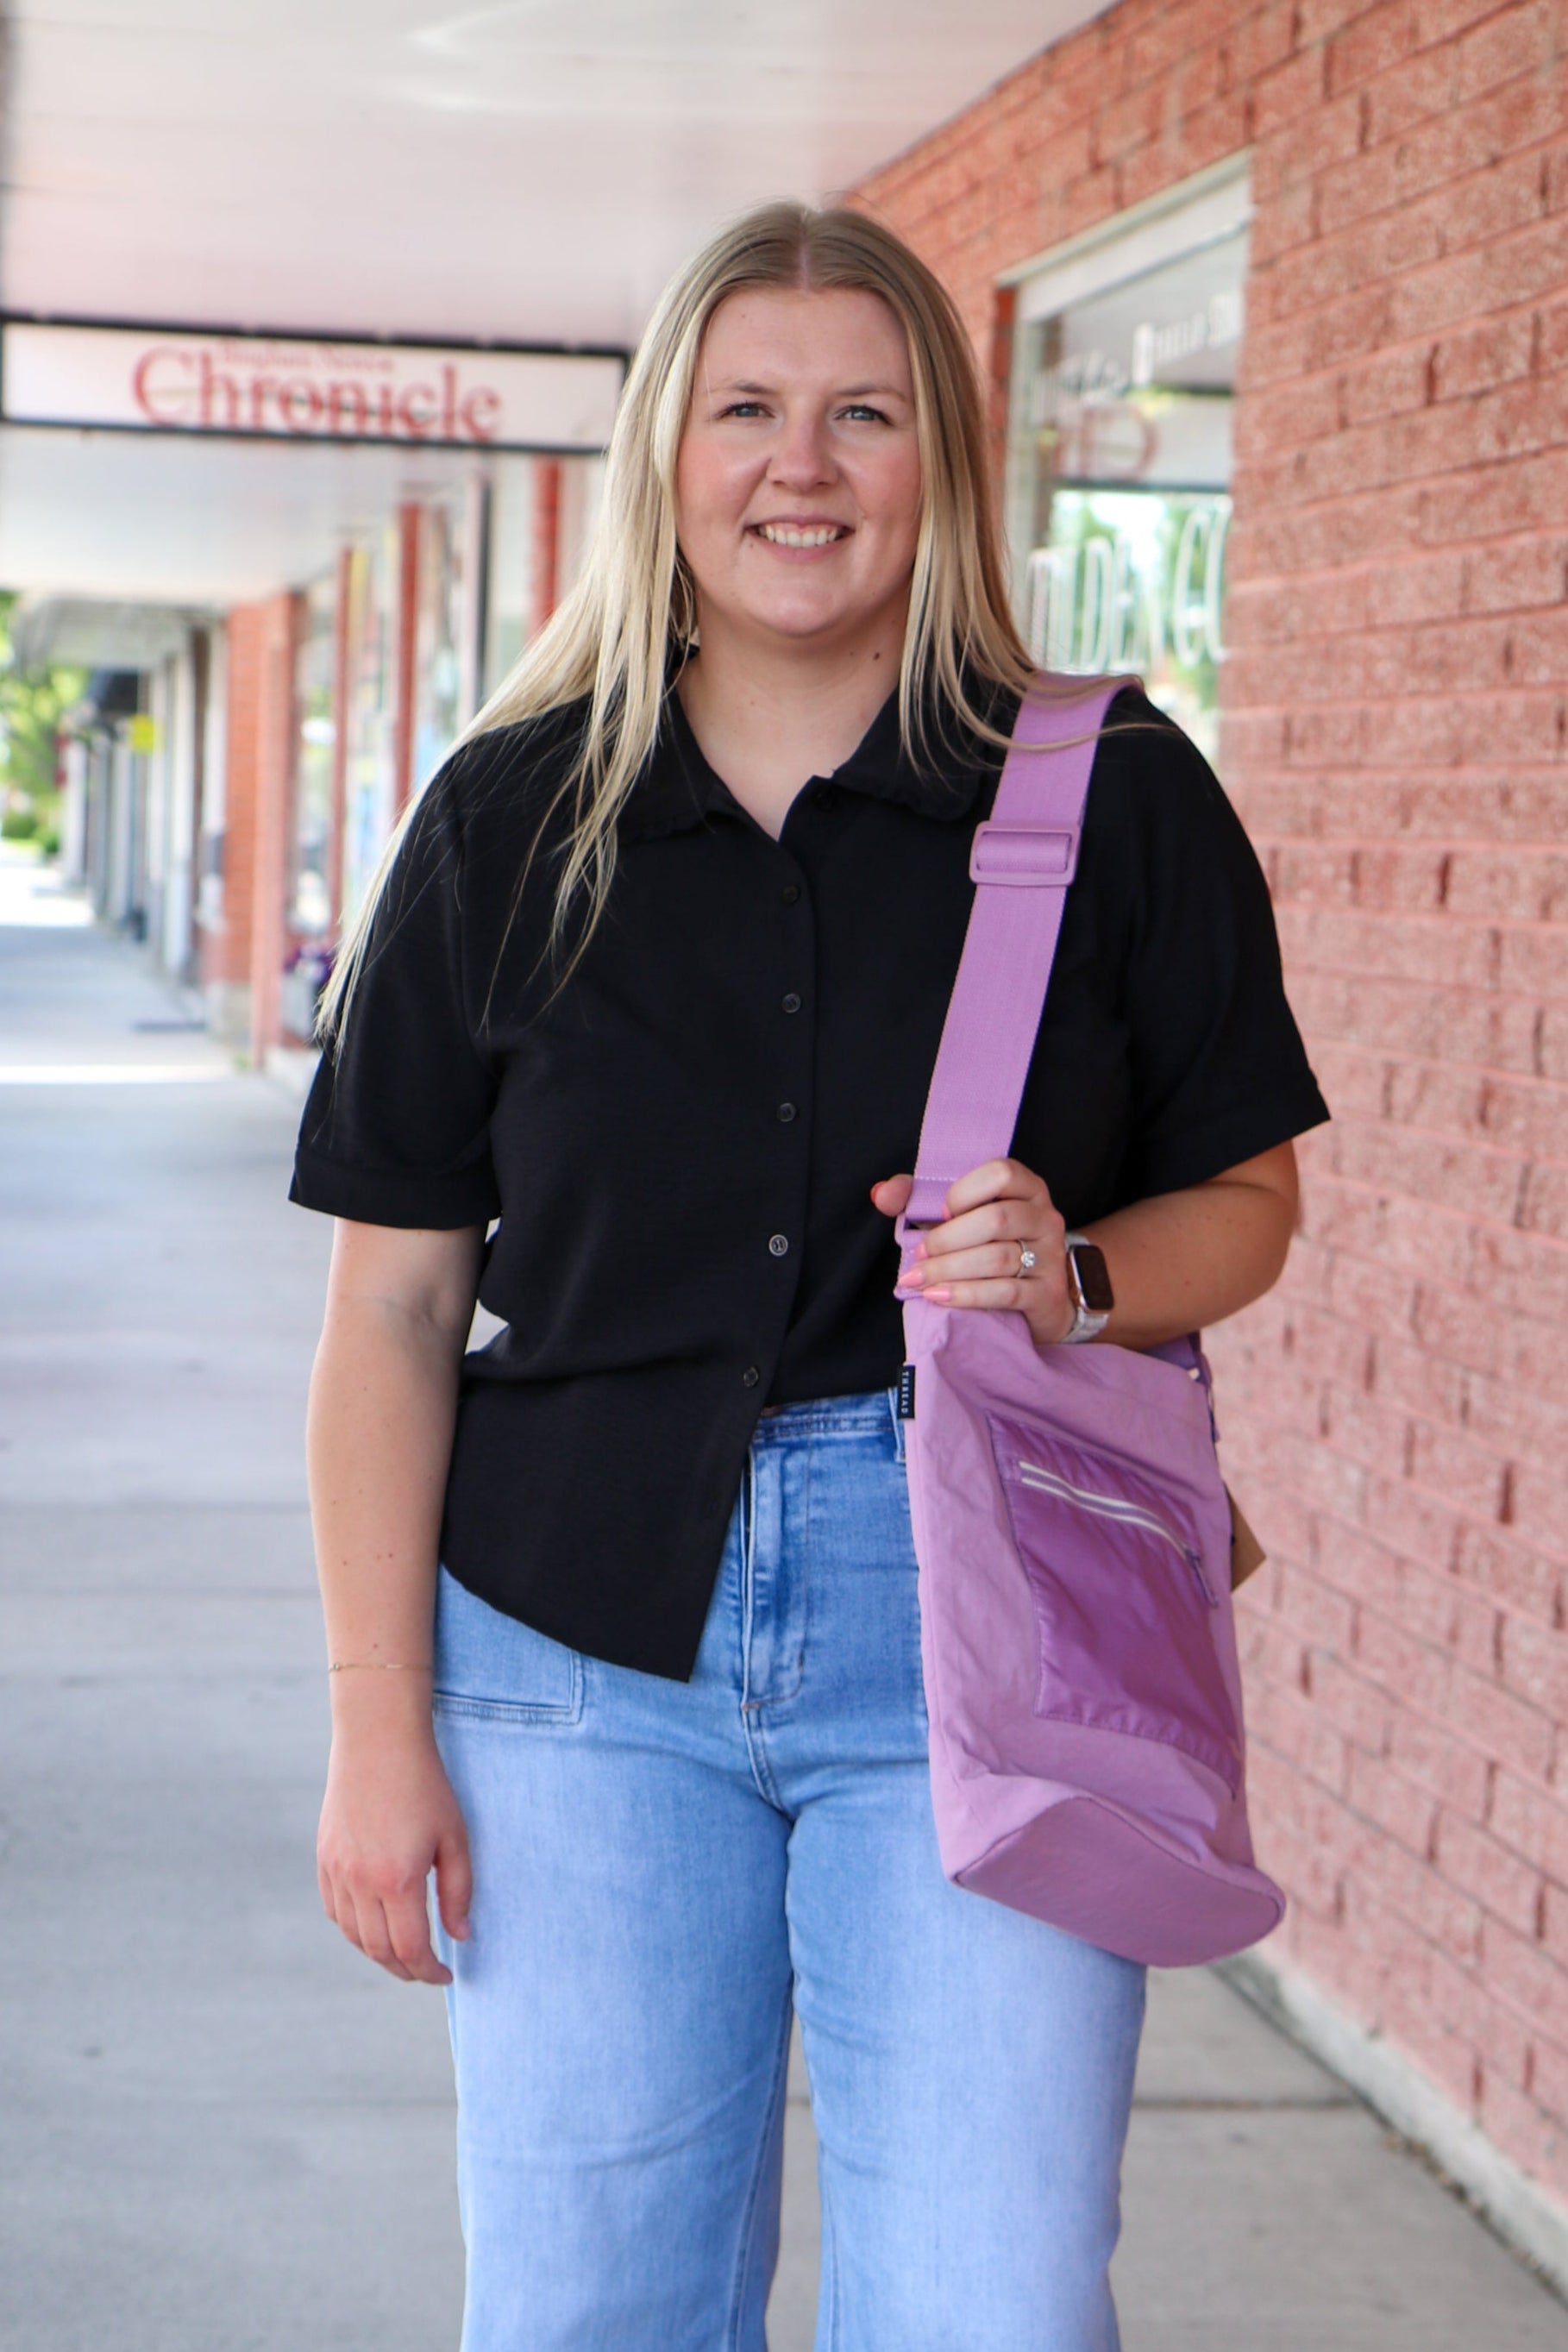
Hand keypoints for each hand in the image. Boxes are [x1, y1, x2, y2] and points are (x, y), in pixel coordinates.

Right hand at [317, 1702, 471, 1984]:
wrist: (377, 1741)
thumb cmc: (425, 1785)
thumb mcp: (454, 1837)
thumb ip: (458, 1892)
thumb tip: (461, 1936)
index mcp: (397, 1880)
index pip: (411, 1949)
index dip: (429, 1971)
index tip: (447, 1974)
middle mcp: (361, 1883)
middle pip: (380, 1950)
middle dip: (406, 1969)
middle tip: (427, 1970)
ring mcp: (337, 1872)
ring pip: (354, 1935)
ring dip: (379, 1953)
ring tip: (404, 1952)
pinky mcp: (324, 1859)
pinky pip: (336, 1911)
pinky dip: (355, 1929)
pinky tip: (375, 1925)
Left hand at [871, 1158, 1074, 1350]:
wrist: (1037, 1297)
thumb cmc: (990, 1247)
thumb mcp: (958, 1217)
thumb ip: (916, 1198)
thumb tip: (882, 1193)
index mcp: (1027, 1188)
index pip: (1001, 1173)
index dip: (963, 1193)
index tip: (940, 1213)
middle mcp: (1045, 1217)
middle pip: (996, 1219)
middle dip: (948, 1239)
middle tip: (920, 1255)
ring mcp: (1049, 1256)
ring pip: (998, 1258)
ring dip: (949, 1269)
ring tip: (920, 1280)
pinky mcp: (1047, 1293)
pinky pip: (1006, 1291)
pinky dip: (966, 1294)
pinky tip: (938, 1296)